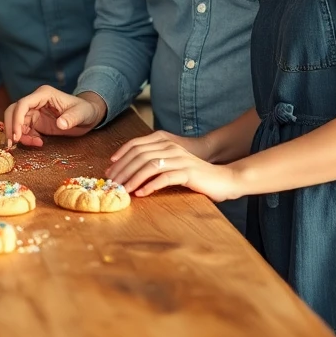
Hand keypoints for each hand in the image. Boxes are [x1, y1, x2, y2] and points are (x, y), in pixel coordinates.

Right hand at [4, 86, 99, 147]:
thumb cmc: (86, 110)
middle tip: (13, 144)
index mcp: (44, 94)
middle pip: (13, 111)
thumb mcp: (82, 114)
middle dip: (11, 127)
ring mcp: (34, 112)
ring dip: (18, 135)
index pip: (23, 104)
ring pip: (16, 122)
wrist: (88, 116)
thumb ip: (72, 118)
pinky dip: (26, 138)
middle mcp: (35, 101)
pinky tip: (38, 143)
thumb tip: (60, 124)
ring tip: (33, 144)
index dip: (17, 119)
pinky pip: (24, 130)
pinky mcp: (35, 122)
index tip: (17, 136)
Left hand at [106, 134, 240, 201]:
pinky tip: (142, 193)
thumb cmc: (196, 175)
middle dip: (123, 169)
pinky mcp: (188, 172)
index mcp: (165, 143)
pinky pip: (165, 178)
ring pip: (149, 166)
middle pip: (139, 156)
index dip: (121, 155)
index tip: (110, 168)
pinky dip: (150, 186)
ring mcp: (179, 159)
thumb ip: (156, 165)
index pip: (137, 145)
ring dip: (133, 178)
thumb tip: (131, 174)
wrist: (225, 179)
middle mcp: (171, 148)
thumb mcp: (173, 165)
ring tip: (123, 190)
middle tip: (112, 183)